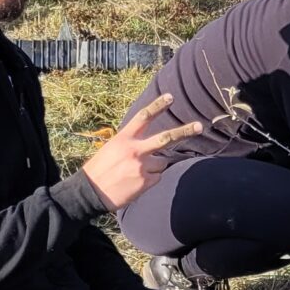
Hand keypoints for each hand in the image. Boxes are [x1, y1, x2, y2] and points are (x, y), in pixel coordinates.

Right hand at [80, 93, 200, 210]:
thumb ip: (132, 143)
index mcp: (123, 138)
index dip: (157, 106)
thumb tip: (155, 145)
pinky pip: (158, 177)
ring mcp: (142, 166)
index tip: (170, 97)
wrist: (90, 193)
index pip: (143, 117)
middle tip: (200, 126)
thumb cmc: (101, 169)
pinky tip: (135, 183)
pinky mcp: (146, 181)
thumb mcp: (112, 149)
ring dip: (154, 167)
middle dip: (185, 131)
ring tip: (134, 173)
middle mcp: (135, 150)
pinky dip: (150, 180)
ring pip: (162, 162)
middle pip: (166, 138)